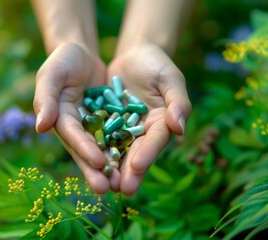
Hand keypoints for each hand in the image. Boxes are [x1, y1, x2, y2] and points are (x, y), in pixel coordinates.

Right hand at [33, 43, 116, 193]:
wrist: (80, 53)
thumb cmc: (62, 61)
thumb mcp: (51, 75)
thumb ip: (45, 99)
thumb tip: (40, 127)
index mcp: (61, 119)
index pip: (73, 136)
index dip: (84, 150)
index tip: (98, 162)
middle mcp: (78, 129)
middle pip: (88, 151)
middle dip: (96, 170)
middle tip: (106, 189)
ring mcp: (94, 127)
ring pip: (104, 148)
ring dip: (112, 167)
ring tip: (122, 185)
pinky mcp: (109, 121)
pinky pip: (118, 136)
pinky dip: (125, 148)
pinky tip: (136, 162)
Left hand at [107, 42, 191, 194]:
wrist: (135, 55)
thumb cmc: (158, 64)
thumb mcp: (170, 78)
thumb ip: (178, 102)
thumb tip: (180, 128)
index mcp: (163, 123)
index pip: (156, 141)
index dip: (148, 154)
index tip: (137, 167)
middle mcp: (144, 132)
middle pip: (137, 153)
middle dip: (130, 172)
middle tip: (122, 189)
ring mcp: (125, 130)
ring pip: (118, 151)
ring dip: (112, 168)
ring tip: (104, 186)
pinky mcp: (108, 125)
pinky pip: (101, 138)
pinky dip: (95, 150)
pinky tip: (88, 164)